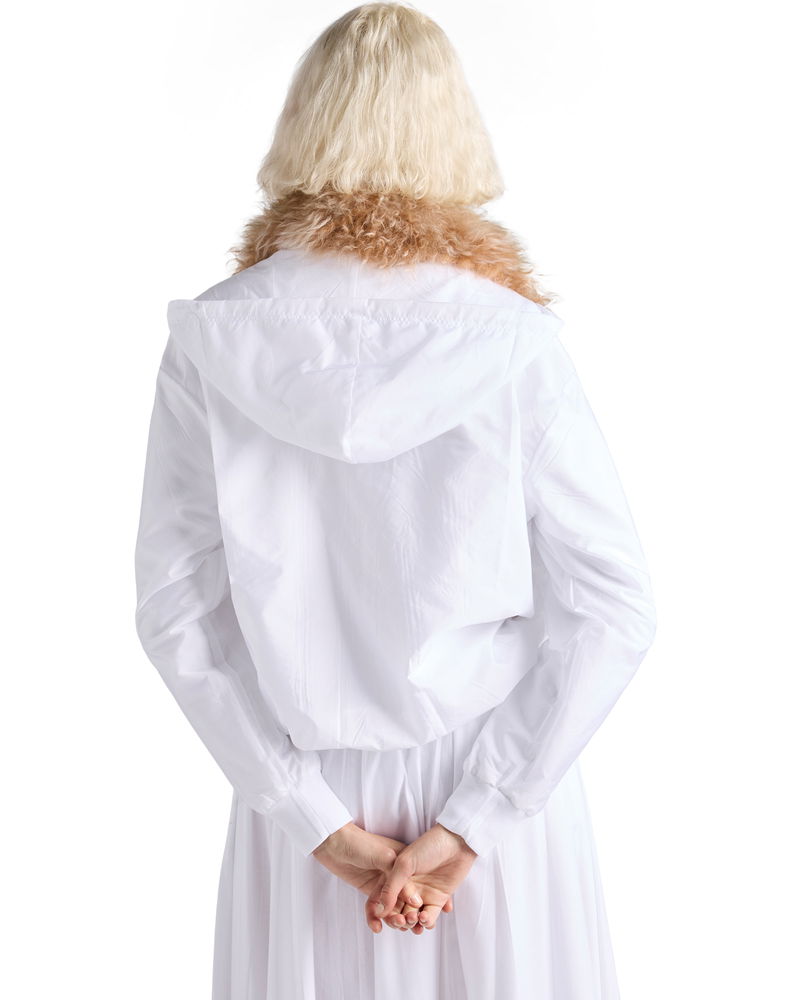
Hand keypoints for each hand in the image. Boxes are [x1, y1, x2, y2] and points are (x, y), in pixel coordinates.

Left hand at [312, 822, 450, 934]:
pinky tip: (376, 927)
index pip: (416, 885)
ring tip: (392, 926)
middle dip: (408, 913)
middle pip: (406, 899)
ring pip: (393, 907)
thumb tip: (413, 898)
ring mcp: (383, 883)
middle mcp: (396, 874)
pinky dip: (377, 919)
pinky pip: (377, 909)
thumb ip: (397, 874)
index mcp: (404, 861)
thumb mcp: (382, 855)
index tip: (421, 914)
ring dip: (394, 919)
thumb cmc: (359, 843)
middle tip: (407, 924)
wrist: (333, 843)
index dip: (420, 901)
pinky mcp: (371, 891)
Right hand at [367, 822, 477, 931]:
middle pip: (400, 911)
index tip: (386, 918)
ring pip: (414, 917)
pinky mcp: (439, 899)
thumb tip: (380, 911)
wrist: (457, 842)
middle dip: (400, 920)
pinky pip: (430, 916)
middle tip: (403, 921)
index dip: (386, 911)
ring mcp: (424, 894)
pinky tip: (425, 918)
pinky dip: (427, 921)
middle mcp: (409, 887)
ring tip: (415, 919)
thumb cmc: (428, 847)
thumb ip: (391, 887)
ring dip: (413, 923)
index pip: (387, 900)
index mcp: (397, 877)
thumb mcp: (405, 864)